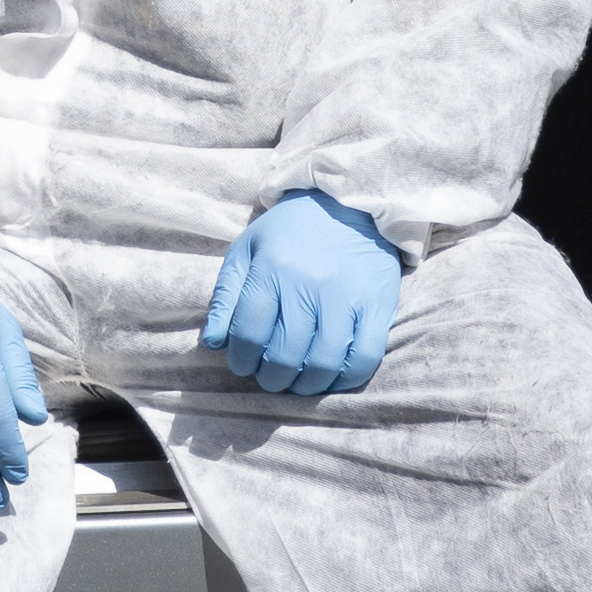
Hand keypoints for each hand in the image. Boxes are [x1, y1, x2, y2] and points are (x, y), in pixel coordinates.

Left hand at [202, 191, 399, 396]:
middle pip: (284, 354)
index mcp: (271, 269)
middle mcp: (309, 284)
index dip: (242, 359)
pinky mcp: (378, 305)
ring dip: (305, 386)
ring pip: (322, 362)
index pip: (249, 333)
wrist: (349, 204)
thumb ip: (226, 296)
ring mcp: (346, 297)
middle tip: (270, 378)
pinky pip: (364, 358)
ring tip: (297, 383)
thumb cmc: (289, 232)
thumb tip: (213, 343)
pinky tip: (331, 378)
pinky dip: (345, 379)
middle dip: (271, 378)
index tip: (243, 364)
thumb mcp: (247, 250)